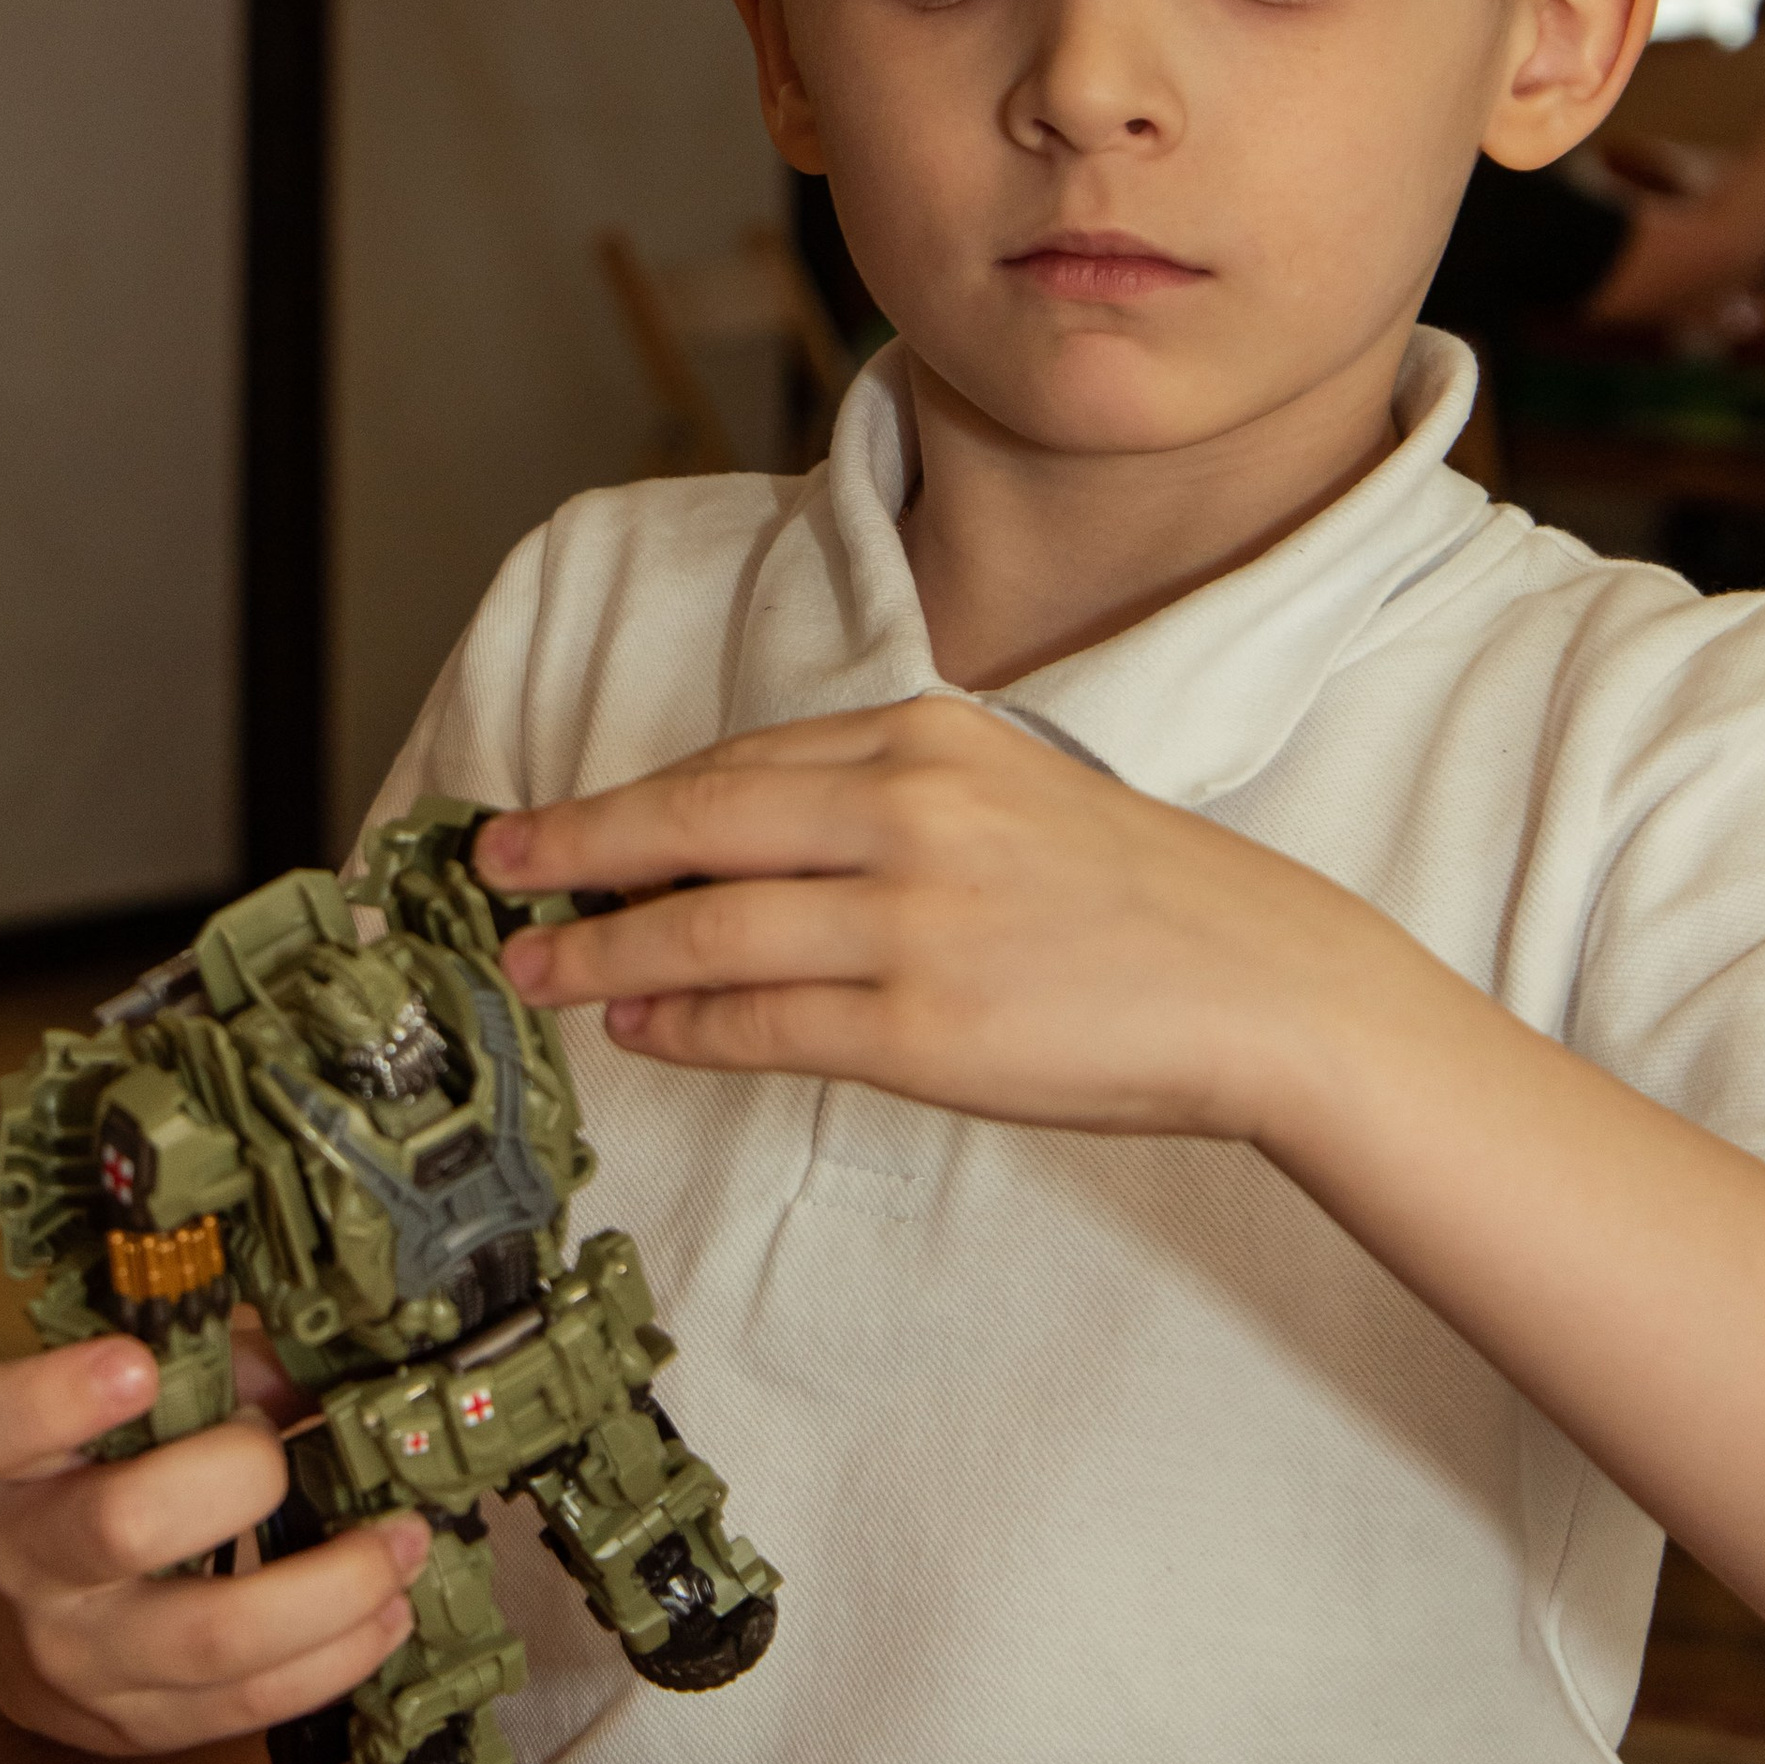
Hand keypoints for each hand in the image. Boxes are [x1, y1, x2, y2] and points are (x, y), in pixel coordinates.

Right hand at [0, 1335, 428, 1755]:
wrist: (29, 1618)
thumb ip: (219, 1369)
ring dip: (335, 1587)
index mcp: (6, 1457)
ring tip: (403, 1540)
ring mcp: (77, 1659)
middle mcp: (25, 1561)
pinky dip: (337, 1656)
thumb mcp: (134, 1401)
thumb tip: (334, 1372)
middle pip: (126, 1525)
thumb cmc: (103, 1471)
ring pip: (213, 1635)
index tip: (137, 1365)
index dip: (59, 1395)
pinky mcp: (135, 1729)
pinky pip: (248, 1702)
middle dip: (243, 1476)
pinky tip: (387, 1612)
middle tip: (293, 1453)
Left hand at [480, 695, 1419, 1147]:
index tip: (563, 817)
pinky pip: (764, 1020)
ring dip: (604, 946)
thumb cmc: (1145, 899)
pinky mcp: (923, 1024)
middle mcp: (907, 811)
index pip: (740, 764)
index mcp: (930, 739)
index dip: (636, 797)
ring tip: (537, 969)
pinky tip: (640, 1022)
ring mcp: (909, 919)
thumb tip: (756, 847)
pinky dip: (685, 1019)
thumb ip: (892, 804)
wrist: (1265, 986)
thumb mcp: (1016, 796)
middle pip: (696, 821)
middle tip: (499, 866)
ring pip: (707, 924)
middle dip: (581, 848)